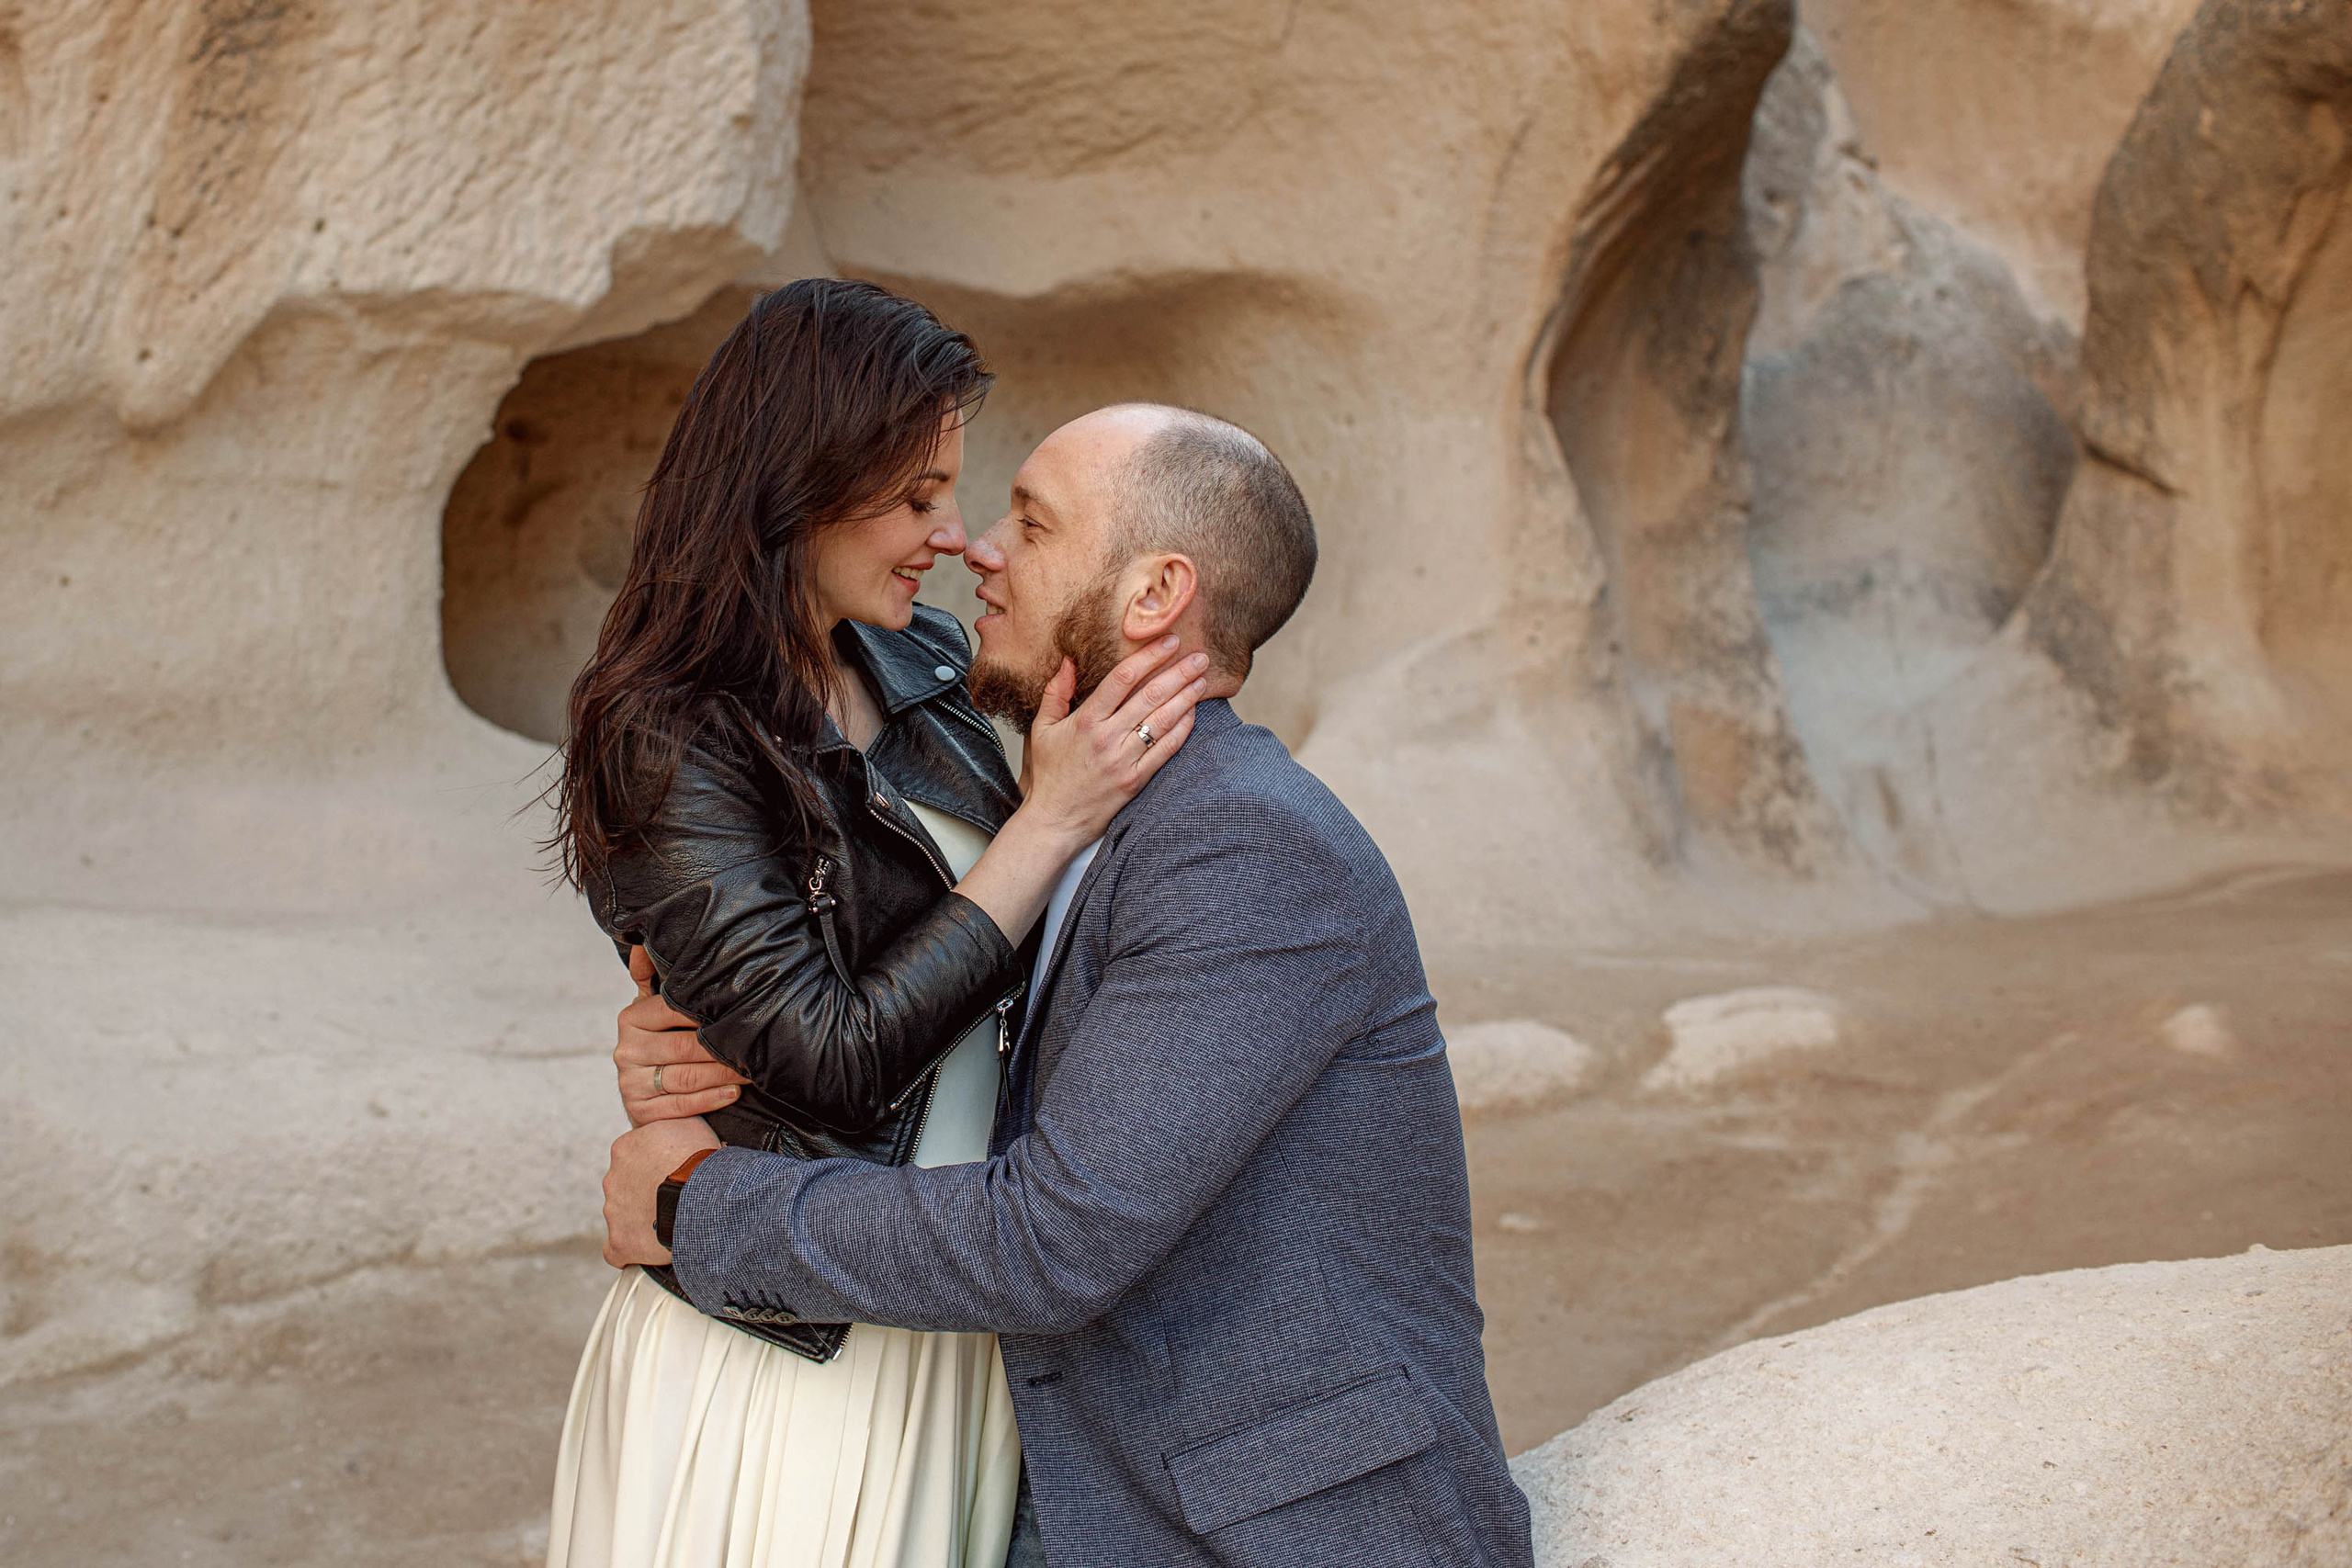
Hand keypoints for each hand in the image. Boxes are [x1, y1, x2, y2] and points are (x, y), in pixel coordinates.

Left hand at [602, 1116, 720, 1267]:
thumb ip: (673, 1125)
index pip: (634, 1156)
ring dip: (643, 1219)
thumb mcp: (689, 1123)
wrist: (703, 1196)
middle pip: (627, 1186)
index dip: (656, 1165)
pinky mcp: (619, 1242)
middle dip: (646, 1192)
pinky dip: (630, 1250)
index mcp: (624, 1148)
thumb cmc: (701, 1160)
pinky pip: (616, 1250)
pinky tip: (647, 1250)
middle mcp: (612, 1178)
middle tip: (676, 1197)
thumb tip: (679, 1126)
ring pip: (624, 1216)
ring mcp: (613, 1211)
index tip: (673, 1171)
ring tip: (673, 1223)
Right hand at [617, 947, 746, 1126]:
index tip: (742, 1010)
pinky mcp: (639, 1111)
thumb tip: (644, 943)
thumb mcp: (658, 1009)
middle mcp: (625, 1050)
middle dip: (725, 1048)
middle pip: (685, 1047)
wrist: (649, 1094)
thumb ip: (655, 977)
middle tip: (757, 1046)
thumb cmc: (666, 1043)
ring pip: (686, 1077)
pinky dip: (710, 1099)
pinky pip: (680, 1105)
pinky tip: (733, 1093)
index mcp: (632, 1018)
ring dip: (724, 1075)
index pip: (675, 1011)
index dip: (709, 1013)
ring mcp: (629, 1083)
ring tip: (752, 1070)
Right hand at [1019, 638, 1209, 844]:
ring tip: (1202, 681)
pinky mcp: (1136, 780)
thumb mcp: (1042, 729)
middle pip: (1150, 696)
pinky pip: (1165, 750)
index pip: (1122, 678)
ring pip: (1162, 721)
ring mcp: (1124, 760)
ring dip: (1185, 698)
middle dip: (1178, 672)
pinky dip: (1182, 730)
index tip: (1168, 642)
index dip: (1149, 656)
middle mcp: (1107, 738)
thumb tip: (1068, 661)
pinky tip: (1193, 714)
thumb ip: (1055, 692)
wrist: (1054, 820)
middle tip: (1200, 657)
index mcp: (1085, 720)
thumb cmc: (1049, 774)